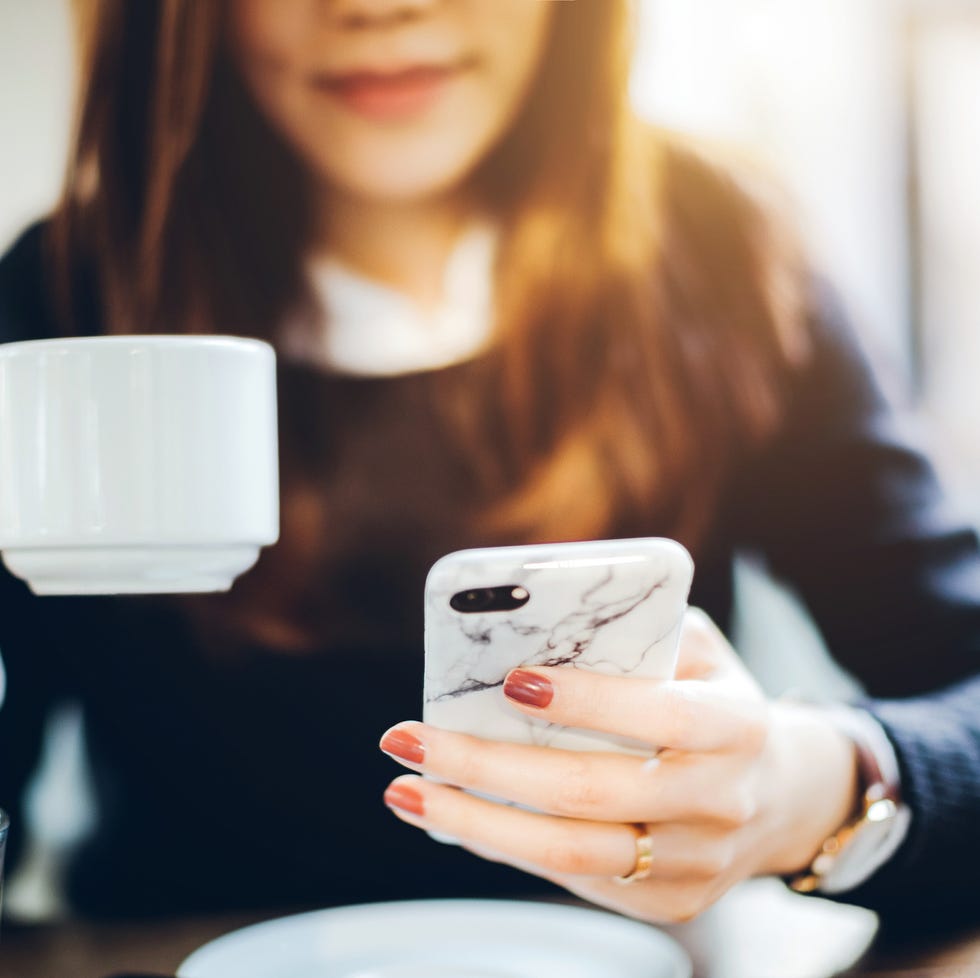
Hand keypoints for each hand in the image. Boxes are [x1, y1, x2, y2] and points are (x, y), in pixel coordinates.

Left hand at [380, 608, 859, 922]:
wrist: (778, 794)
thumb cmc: (714, 702)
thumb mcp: (700, 652)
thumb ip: (641, 632)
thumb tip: (537, 625)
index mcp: (734, 726)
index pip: (656, 712)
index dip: (584, 699)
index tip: (510, 681)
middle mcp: (719, 800)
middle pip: (589, 791)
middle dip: (486, 766)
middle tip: (409, 738)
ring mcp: (696, 863)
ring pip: (569, 852)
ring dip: (474, 822)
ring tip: (405, 789)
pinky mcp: (670, 902)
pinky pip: (574, 878)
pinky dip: (505, 846)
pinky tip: (456, 814)